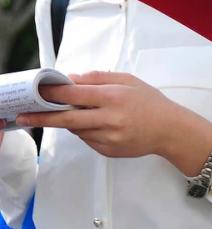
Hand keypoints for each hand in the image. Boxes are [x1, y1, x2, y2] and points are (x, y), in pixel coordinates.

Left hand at [16, 71, 211, 168]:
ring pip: (76, 130)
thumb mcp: (129, 81)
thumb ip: (100, 77)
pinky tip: (99, 124)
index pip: (75, 94)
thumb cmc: (150, 102)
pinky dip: (86, 131)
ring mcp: (108, 137)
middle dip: (43, 117)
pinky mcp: (107, 151)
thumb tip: (72, 79)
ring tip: (80, 113)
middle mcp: (109, 118)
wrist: (170, 129)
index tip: (38, 92)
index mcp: (114, 97)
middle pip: (67, 119)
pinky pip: (87, 139)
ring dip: (70, 121)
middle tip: (24, 116)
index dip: (53, 93)